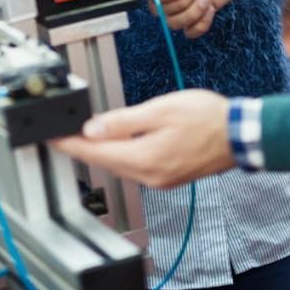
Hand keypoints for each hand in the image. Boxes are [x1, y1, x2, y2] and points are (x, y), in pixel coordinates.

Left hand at [51, 90, 234, 188]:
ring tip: (80, 137)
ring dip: (100, 152)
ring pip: (119, 166)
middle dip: (81, 148)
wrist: (240, 134)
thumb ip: (123, 121)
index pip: (94, 152)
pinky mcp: (167, 177)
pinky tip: (115, 144)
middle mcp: (149, 176)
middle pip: (104, 162)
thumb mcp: (160, 109)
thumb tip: (91, 129)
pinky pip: (135, 167)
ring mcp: (159, 180)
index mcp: (144, 158)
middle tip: (60, 134)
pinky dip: (120, 155)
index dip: (68, 144)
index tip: (49, 137)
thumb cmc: (206, 118)